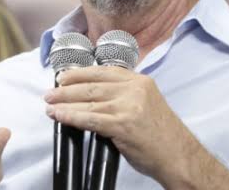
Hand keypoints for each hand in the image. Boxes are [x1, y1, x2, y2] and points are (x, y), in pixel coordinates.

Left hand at [45, 66, 228, 188]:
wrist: (178, 156)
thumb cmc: (161, 135)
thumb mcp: (146, 104)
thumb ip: (124, 96)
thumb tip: (92, 98)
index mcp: (140, 81)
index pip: (104, 71)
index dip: (80, 73)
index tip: (64, 77)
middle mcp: (135, 89)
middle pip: (92, 85)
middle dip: (67, 88)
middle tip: (50, 92)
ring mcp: (129, 106)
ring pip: (88, 101)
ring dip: (64, 103)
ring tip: (50, 105)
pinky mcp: (123, 125)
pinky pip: (90, 119)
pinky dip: (71, 117)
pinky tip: (59, 116)